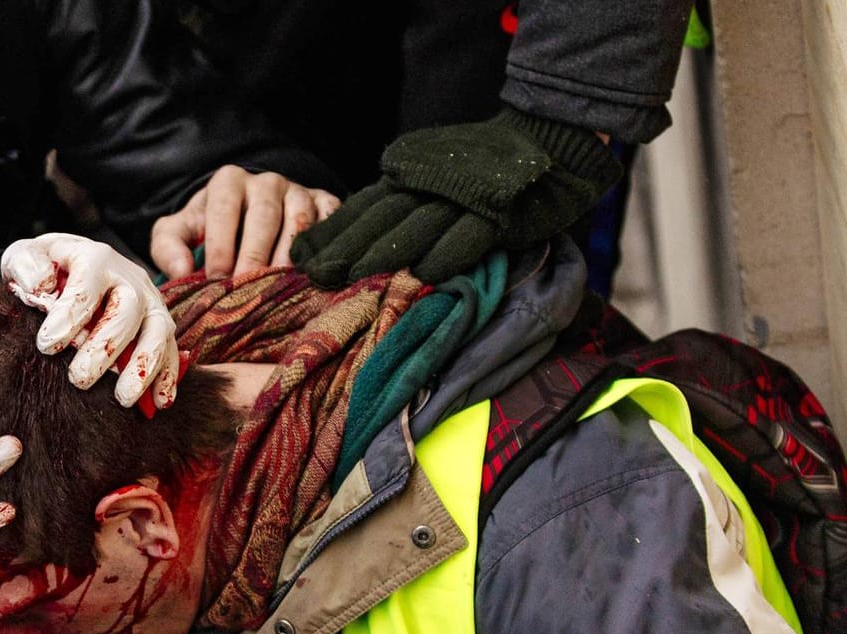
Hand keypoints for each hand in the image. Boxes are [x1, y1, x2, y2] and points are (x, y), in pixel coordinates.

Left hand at [1, 233, 179, 410]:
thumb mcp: (24, 256)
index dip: (68, 317)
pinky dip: (168, 376)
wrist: (65, 266)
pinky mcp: (159, 325)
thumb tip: (41, 284)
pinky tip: (159, 403)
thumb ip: (25, 265)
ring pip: (158, 331)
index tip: (47, 346)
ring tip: (123, 398)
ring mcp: (149, 302)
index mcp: (93, 259)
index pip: (85, 288)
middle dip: (104, 349)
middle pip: (126, 311)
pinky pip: (171, 350)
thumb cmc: (42, 267)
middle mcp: (128, 278)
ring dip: (143, 367)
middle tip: (79, 379)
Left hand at [149, 165, 339, 281]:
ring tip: (277, 288)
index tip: (215, 278)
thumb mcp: (177, 233)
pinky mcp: (325, 206)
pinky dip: (322, 248)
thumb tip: (181, 271)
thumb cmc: (207, 231)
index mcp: (228, 182)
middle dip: (254, 255)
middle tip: (246, 287)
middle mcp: (267, 182)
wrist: (246, 219)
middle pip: (264, 216)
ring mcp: (299, 192)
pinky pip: (329, 223)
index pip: (224, 209)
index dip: (220, 245)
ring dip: (288, 257)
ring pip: (299, 222)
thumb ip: (168, 247)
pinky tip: (309, 275)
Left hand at [291, 108, 622, 286]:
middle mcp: (429, 183)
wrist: (548, 135)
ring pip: (416, 228)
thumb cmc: (481, 171)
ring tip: (354, 282)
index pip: (361, 207)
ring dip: (384, 255)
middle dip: (346, 251)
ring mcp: (463, 197)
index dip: (332, 235)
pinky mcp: (499, 212)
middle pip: (379, 220)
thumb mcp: (429, 177)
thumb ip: (395, 203)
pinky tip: (425, 275)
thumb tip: (351, 245)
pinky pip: (468, 234)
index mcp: (409, 174)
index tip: (301, 260)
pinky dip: (448, 253)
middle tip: (315, 279)